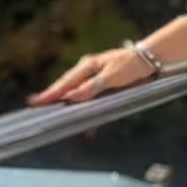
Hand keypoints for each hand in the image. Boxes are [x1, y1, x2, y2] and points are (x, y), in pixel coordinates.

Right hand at [28, 46, 150, 106]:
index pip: (65, 83)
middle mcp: (88, 72)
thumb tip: (72, 97)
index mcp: (88, 66)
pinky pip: (91, 100)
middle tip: (35, 106)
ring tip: (56, 118)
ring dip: (69, 107)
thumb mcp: (112, 76)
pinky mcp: (104, 87)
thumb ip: (92, 87)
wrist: (151, 60)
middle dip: (53, 98)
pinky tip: (88, 126)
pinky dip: (88, 111)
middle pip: (67, 87)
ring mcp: (95, 79)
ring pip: (77, 95)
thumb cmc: (132, 65)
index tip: (36, 101)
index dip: (51, 93)